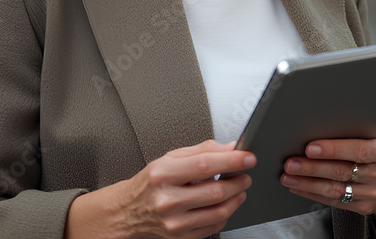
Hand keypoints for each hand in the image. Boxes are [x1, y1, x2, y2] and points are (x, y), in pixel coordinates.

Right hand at [64, 140, 254, 238]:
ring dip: (236, 198)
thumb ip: (201, 150)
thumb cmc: (149, 183)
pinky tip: (224, 204)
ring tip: (239, 189)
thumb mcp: (169, 158)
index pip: (206, 164)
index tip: (247, 157)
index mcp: (162, 174)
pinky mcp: (180, 238)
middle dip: (238, 181)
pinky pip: (213, 227)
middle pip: (215, 191)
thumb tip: (229, 147)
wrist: (128, 212)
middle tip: (245, 174)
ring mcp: (174, 222)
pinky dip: (224, 214)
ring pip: (218, 211)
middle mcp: (167, 200)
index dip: (232, 160)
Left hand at [279, 115, 375, 235]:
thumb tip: (344, 100)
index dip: (332, 149)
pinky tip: (299, 187)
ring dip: (307, 183)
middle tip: (291, 163)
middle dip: (312, 167)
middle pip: (342, 171)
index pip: (358, 150)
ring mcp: (375, 193)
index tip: (309, 147)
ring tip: (288, 176)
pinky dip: (312, 194)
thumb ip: (367, 115)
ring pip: (335, 190)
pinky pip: (335, 202)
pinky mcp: (365, 206)